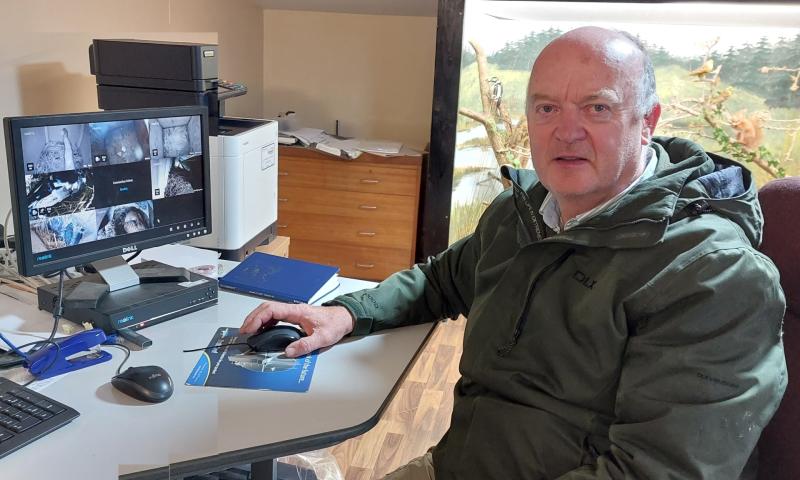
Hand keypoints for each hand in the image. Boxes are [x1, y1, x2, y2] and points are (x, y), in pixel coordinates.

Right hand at [240, 301, 354, 357]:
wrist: (343, 318)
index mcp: (297, 311)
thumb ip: (305, 345)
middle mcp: (293, 309)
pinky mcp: (294, 317)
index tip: (248, 328)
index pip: (271, 310)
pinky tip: (262, 331)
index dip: (257, 318)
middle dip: (252, 318)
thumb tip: (288, 351)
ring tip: (249, 331)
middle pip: (266, 309)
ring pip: (269, 311)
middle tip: (243, 331)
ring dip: (257, 319)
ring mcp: (292, 312)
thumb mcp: (322, 338)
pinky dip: (265, 322)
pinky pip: (275, 316)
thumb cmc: (334, 324)